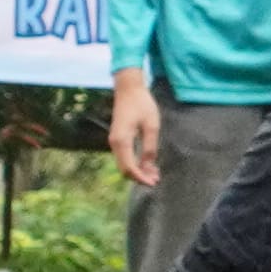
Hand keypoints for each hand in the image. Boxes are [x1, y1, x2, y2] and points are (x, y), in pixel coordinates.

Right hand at [108, 72, 162, 189]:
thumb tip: (149, 167)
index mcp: (122, 141)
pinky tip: (146, 164)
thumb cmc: (142, 104)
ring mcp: (114, 141)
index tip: (154, 182)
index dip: (141, 178)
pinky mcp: (117, 139)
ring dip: (137, 171)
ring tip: (154, 174)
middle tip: (156, 180)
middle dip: (139, 177)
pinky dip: (134, 164)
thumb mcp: (151, 126)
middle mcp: (114, 143)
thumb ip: (149, 147)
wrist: (128, 89)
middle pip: (124, 169)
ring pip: (123, 164)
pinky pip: (124, 157)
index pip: (129, 167)